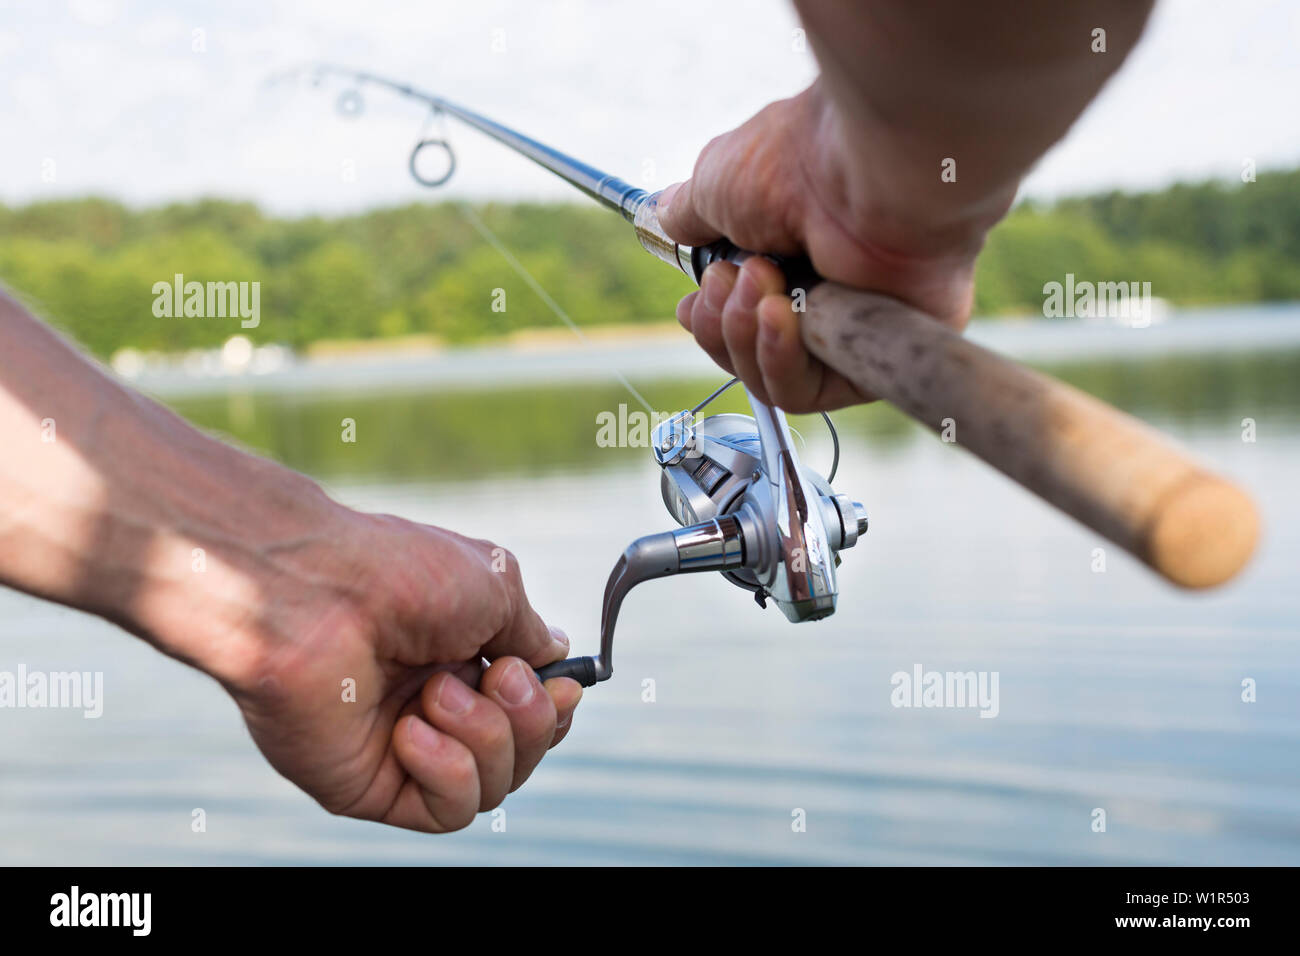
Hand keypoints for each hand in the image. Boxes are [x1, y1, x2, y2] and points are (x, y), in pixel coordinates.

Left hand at [203, 502, 581, 832]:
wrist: (313, 591)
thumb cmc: (396, 574)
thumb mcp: (495, 586)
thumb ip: (532, 636)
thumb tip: (556, 662)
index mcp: (462, 655)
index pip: (530, 710)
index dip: (556, 708)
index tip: (565, 687)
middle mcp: (436, 704)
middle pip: (525, 753)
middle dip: (530, 720)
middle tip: (500, 678)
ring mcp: (405, 748)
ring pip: (495, 786)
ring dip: (483, 736)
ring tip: (434, 691)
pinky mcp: (373, 786)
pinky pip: (448, 811)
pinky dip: (446, 771)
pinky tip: (412, 729)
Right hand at [658, 81, 1001, 412]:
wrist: (869, 171)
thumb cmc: (801, 161)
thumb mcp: (717, 180)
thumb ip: (691, 211)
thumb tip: (670, 219)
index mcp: (791, 252)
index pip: (739, 316)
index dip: (708, 322)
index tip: (690, 306)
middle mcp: (821, 292)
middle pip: (745, 352)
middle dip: (720, 321)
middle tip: (730, 279)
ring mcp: (845, 329)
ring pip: (767, 378)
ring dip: (744, 335)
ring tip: (762, 284)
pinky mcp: (870, 357)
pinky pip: (805, 390)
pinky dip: (778, 359)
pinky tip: (780, 316)